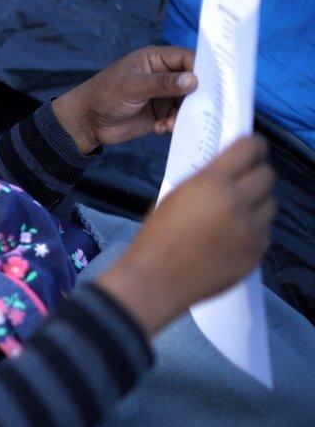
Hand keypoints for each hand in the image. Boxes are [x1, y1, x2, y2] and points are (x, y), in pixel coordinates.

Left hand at [52, 46, 196, 153]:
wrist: (87, 122)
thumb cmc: (105, 94)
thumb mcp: (133, 86)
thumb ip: (163, 83)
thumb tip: (194, 80)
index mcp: (156, 59)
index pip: (188, 58)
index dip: (201, 69)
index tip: (211, 84)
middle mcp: (164, 75)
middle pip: (193, 82)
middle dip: (197, 96)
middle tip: (200, 108)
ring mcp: (163, 95)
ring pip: (187, 102)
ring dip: (183, 114)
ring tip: (171, 123)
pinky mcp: (160, 114)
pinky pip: (177, 118)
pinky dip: (174, 124)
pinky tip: (162, 128)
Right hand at [97, 136, 275, 335]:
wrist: (156, 280)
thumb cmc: (156, 237)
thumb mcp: (175, 195)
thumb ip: (206, 181)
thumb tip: (227, 171)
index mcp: (211, 184)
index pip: (250, 149)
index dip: (253, 145)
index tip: (251, 148)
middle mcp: (236, 203)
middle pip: (267, 175)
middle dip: (256, 174)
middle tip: (243, 182)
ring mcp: (250, 230)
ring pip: (270, 204)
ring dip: (257, 203)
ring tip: (236, 213)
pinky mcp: (256, 253)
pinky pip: (265, 231)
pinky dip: (253, 230)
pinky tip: (233, 237)